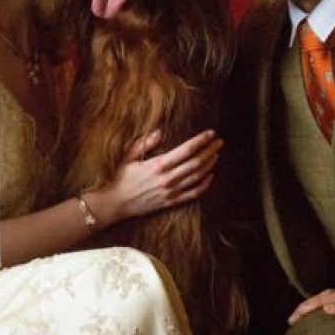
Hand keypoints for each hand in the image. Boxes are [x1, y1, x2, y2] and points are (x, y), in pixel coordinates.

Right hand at [91, 129, 221, 223]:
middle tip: (219, 142)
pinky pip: (192, 194)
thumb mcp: (129, 156)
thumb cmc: (120, 177)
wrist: (115, 202)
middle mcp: (167, 178)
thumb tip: (160, 132)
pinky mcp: (170, 202)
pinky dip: (204, 185)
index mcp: (158, 165)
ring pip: (197, 177)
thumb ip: (145, 143)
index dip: (200, 141)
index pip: (186, 150)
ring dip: (209, 165)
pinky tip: (210, 176)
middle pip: (196, 163)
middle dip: (210, 151)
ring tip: (216, 155)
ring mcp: (170, 191)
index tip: (210, 133)